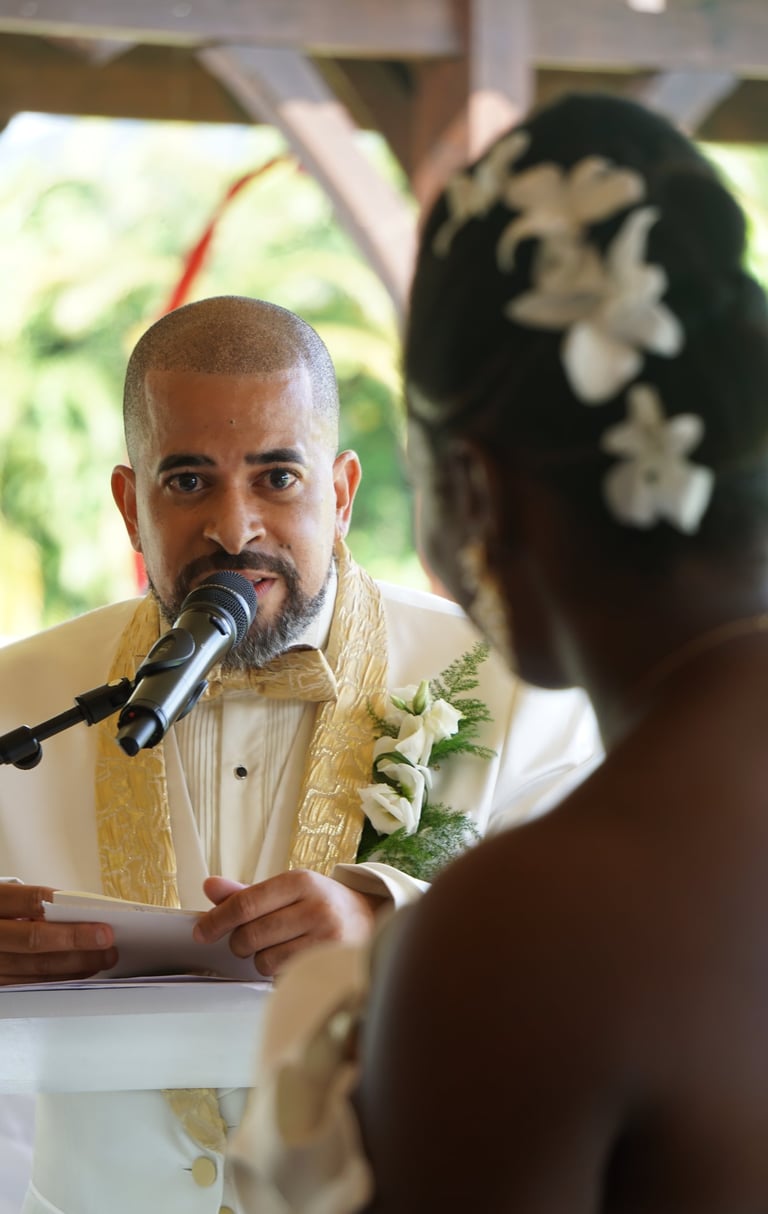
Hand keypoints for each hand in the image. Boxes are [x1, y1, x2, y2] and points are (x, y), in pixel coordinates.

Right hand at [0, 883, 116, 985]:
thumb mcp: (1, 896)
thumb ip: (30, 902)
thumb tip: (76, 913)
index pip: (33, 904)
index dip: (67, 914)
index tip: (102, 924)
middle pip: (35, 942)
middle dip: (77, 944)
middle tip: (108, 943)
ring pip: (32, 968)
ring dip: (72, 966)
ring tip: (102, 959)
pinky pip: (24, 984)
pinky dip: (53, 979)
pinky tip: (75, 974)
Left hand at [193, 870, 384, 977]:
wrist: (370, 920)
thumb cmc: (321, 904)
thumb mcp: (288, 890)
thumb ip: (247, 892)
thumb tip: (210, 887)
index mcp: (300, 881)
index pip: (245, 903)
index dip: (217, 920)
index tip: (202, 932)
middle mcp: (315, 907)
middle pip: (250, 936)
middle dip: (241, 943)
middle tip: (253, 939)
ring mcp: (326, 938)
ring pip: (264, 962)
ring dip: (263, 960)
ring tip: (282, 948)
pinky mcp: (330, 965)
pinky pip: (283, 978)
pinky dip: (280, 973)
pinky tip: (295, 960)